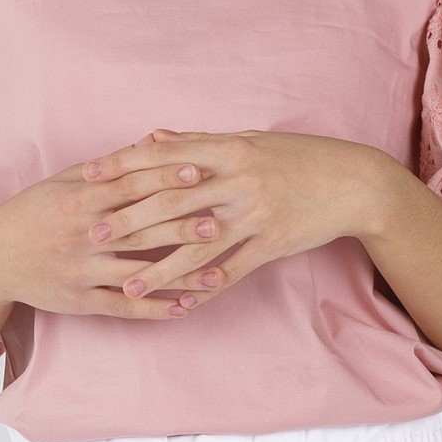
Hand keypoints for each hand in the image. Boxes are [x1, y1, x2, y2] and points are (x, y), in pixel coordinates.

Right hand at [0, 144, 219, 320]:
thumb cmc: (33, 210)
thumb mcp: (64, 179)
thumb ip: (109, 165)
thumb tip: (152, 143)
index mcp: (80, 198)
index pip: (130, 186)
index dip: (165, 178)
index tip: (200, 172)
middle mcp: (83, 234)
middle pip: (140, 228)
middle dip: (182, 225)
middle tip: (222, 221)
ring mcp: (82, 270)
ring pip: (138, 272)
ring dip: (179, 274)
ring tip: (217, 274)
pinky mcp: (79, 301)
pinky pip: (122, 306)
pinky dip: (154, 308)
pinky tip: (184, 309)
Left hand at [81, 129, 386, 306]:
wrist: (353, 182)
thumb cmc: (297, 156)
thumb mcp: (248, 140)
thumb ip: (197, 141)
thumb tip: (151, 137)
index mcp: (228, 148)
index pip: (163, 156)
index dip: (124, 165)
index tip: (88, 175)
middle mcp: (238, 179)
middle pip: (173, 201)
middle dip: (130, 218)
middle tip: (92, 233)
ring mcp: (256, 213)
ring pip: (198, 244)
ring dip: (160, 268)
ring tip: (126, 285)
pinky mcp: (273, 243)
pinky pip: (232, 270)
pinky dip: (204, 288)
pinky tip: (179, 304)